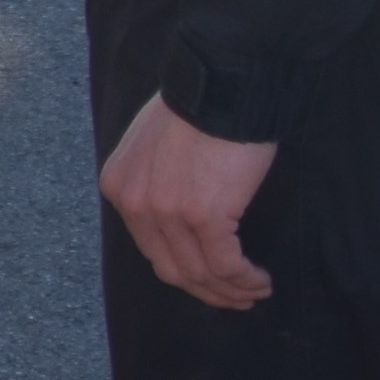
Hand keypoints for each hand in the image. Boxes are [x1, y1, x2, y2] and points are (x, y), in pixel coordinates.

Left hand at [101, 93, 282, 312]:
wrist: (221, 82)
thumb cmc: (199, 106)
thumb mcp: (153, 144)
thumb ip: (155, 181)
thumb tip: (178, 216)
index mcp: (120, 186)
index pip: (150, 247)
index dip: (183, 271)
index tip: (210, 280)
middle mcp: (135, 203)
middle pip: (171, 268)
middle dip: (207, 290)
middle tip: (237, 297)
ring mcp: (166, 212)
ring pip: (199, 273)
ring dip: (231, 290)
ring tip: (256, 291)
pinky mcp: (203, 215)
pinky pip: (224, 264)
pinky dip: (244, 279)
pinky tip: (260, 280)